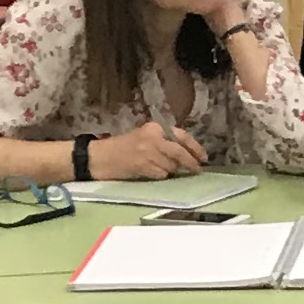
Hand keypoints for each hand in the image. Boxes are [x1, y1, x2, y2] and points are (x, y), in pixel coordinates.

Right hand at [86, 122, 206, 179]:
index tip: (203, 157)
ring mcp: (148, 152)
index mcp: (154, 128)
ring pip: (171, 165)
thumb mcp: (144, 138)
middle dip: (191, 162)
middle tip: (197, 169)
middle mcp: (153, 138)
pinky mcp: (143, 166)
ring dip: (172, 170)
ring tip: (161, 169)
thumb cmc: (121, 148)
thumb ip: (164, 142)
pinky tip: (151, 172)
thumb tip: (186, 153)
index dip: (195, 147)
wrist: (100, 157)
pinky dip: (160, 175)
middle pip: (180, 151)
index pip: (181, 136)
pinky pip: (161, 174)